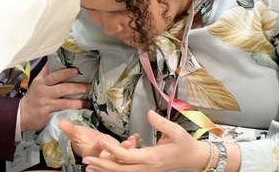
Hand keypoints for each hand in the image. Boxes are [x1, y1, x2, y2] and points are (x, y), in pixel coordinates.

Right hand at [20, 67, 89, 131]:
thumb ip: (46, 72)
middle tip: (89, 86)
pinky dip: (72, 112)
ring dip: (78, 102)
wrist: (22, 114)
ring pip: (65, 103)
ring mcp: (46, 105)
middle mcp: (44, 93)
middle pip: (63, 89)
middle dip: (77, 87)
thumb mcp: (37, 82)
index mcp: (42, 83)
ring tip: (88, 102)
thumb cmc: (33, 96)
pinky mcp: (48, 116)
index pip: (55, 76)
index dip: (66, 73)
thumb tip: (54, 59)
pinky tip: (80, 112)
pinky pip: (62, 113)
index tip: (77, 71)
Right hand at [59, 120, 139, 159]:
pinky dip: (131, 144)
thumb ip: (70, 129)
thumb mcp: (75, 133)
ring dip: (128, 148)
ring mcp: (112, 155)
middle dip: (120, 151)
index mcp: (92, 153)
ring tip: (132, 141)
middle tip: (126, 145)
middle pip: (112, 156)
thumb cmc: (81, 138)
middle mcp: (102, 156)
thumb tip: (61, 122)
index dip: (99, 147)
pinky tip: (135, 137)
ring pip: (121, 155)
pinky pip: (126, 150)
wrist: (88, 142)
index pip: (96, 151)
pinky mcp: (118, 152)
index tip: (101, 140)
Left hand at [81, 111, 210, 171]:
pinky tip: (102, 167)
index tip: (101, 141)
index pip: (127, 156)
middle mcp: (146, 167)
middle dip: (102, 166)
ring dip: (105, 170)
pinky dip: (113, 170)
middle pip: (120, 169)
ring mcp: (145, 170)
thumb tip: (149, 113)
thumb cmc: (184, 144)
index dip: (113, 150)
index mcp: (152, 158)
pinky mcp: (144, 169)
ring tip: (88, 167)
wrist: (193, 158)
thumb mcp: (176, 131)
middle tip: (85, 161)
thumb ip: (161, 123)